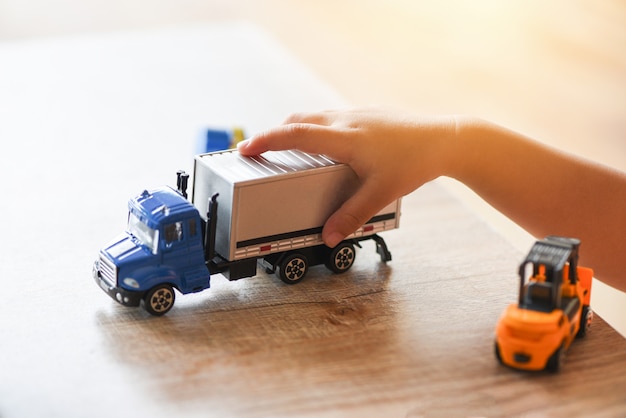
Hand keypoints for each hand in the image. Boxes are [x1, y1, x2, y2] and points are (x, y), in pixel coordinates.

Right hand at [238, 107, 455, 246]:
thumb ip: (352, 216)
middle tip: (264, 151)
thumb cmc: (414, 162)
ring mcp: (358, 114)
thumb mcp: (381, 193)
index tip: (245, 148)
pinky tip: (330, 146)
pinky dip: (319, 128)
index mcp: (344, 137)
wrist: (445, 139)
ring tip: (293, 151)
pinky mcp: (369, 114)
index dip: (266, 141)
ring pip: (317, 116)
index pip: (295, 135)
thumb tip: (329, 237)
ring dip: (298, 129)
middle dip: (277, 134)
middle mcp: (346, 120)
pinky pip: (333, 117)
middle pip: (300, 119)